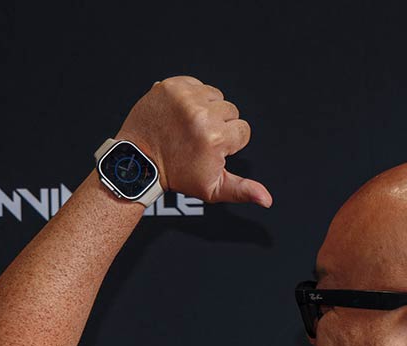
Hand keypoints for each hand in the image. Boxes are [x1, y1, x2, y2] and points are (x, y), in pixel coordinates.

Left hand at [115, 75, 269, 207]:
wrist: (140, 161)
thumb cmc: (176, 176)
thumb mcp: (213, 189)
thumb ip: (243, 190)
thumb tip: (266, 199)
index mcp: (215, 138)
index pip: (243, 130)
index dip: (230, 142)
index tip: (211, 149)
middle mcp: (201, 114)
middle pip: (231, 111)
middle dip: (219, 124)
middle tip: (198, 139)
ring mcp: (184, 97)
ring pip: (215, 96)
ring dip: (207, 109)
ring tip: (190, 126)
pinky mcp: (171, 86)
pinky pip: (196, 84)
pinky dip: (192, 97)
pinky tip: (181, 114)